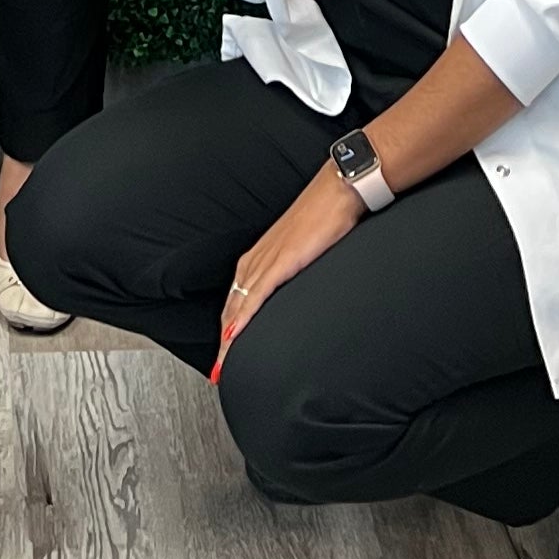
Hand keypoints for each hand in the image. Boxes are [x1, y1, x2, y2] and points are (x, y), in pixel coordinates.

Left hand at [215, 164, 360, 369]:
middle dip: (225, 339)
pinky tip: (235, 336)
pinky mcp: (281, 261)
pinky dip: (243, 317)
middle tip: (220, 368)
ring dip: (229, 336)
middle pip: (232, 305)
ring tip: (223, 364)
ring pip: (238, 304)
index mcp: (262, 255)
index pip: (238, 297)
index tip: (227, 350)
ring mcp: (268, 259)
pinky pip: (256, 295)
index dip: (230, 326)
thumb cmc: (326, 214)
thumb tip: (298, 286)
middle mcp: (258, 258)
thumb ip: (296, 267)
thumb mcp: (305, 248)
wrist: (338, 189)